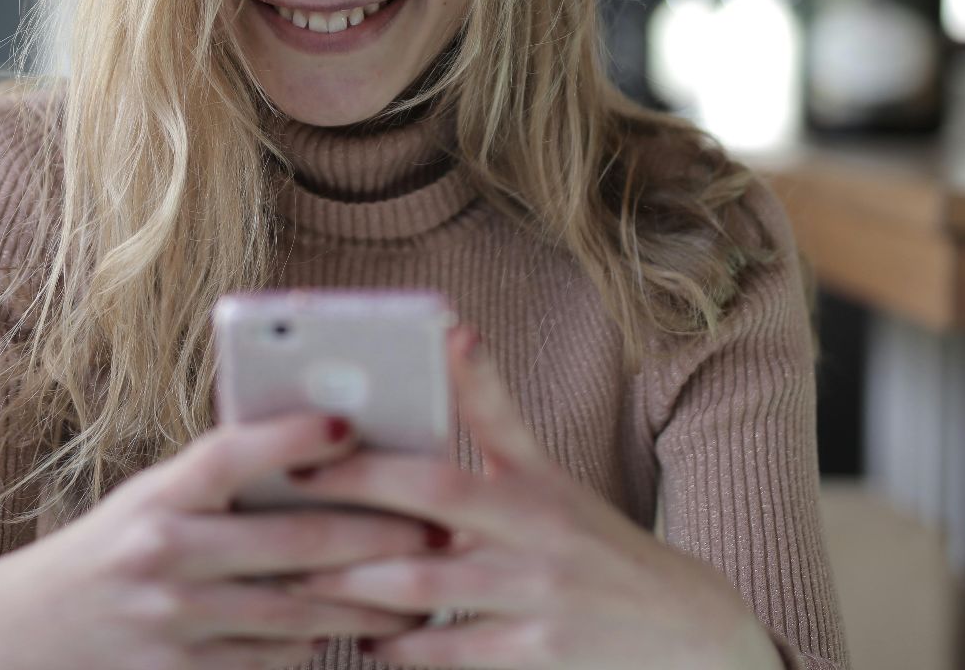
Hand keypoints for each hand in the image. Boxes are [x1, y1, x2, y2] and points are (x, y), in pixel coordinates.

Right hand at [0, 411, 434, 669]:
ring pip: (298, 611)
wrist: (28, 635)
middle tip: (435, 528)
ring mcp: (174, 625)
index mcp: (155, 498)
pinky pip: (273, 658)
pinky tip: (352, 628)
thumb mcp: (149, 499)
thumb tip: (322, 446)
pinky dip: (315, 641)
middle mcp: (163, 558)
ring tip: (419, 587)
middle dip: (377, 536)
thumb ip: (219, 481)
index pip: (227, 456)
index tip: (347, 424)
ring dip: (366, 602)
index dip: (289, 439)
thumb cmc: (112, 548)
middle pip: (292, 543)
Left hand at [277, 325, 786, 668]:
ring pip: (424, 606)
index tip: (301, 452)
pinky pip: (451, 661)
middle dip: (345, 532)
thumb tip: (453, 329)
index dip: (364, 468)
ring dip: (357, 598)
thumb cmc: (596, 543)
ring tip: (300, 586)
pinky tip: (366, 643)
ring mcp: (537, 610)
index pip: (434, 474)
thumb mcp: (550, 474)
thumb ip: (492, 409)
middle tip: (278, 524)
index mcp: (529, 492)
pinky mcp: (539, 664)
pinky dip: (402, 653)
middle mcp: (534, 548)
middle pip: (421, 540)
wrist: (686, 631)